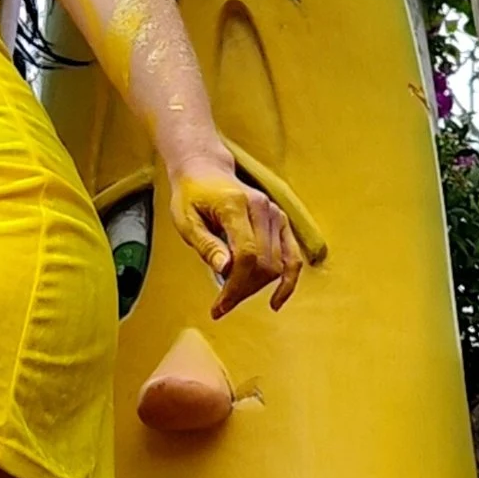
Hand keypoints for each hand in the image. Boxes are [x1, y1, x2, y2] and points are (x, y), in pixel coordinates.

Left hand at [163, 144, 304, 318]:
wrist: (206, 170)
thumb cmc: (191, 195)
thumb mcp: (185, 220)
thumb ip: (205, 245)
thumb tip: (225, 270)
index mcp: (236, 206)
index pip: (246, 254)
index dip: (235, 286)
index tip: (219, 307)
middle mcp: (263, 208)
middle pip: (264, 263)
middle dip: (243, 290)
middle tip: (221, 305)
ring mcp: (275, 214)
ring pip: (278, 264)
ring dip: (258, 288)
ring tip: (234, 297)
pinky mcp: (281, 221)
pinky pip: (292, 256)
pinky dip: (288, 280)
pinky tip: (276, 301)